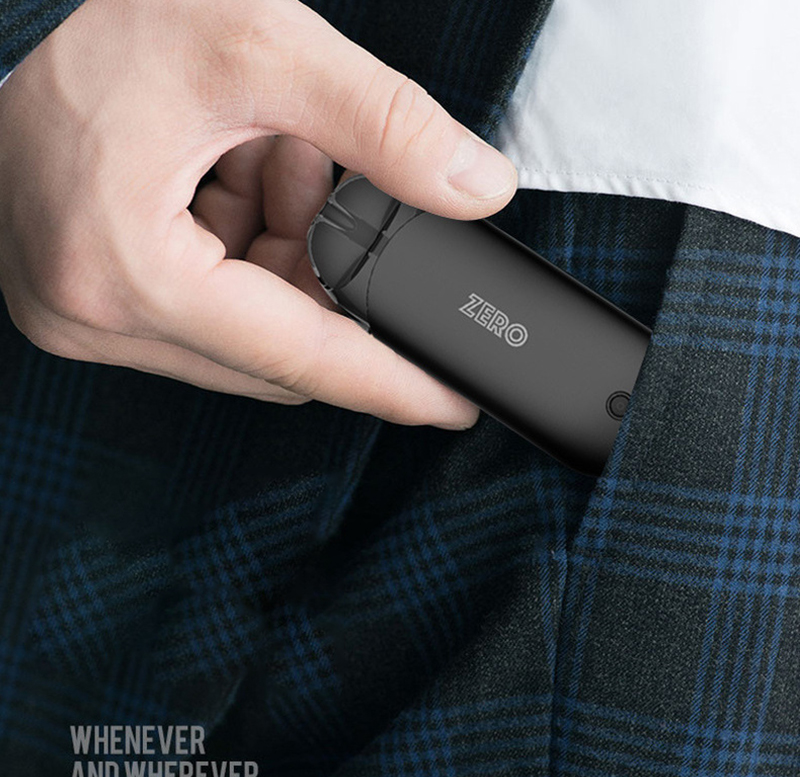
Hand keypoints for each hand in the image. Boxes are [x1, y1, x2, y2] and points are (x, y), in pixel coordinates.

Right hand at [0, 0, 516, 426]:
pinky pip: (212, 314)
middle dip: (328, 274)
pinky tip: (241, 183)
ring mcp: (91, 316)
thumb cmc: (96, 15)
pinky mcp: (96, 303)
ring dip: (288, 258)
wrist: (4, 6)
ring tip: (272, 158)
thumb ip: (383, 124)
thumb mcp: (259, 48)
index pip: (301, 357)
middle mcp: (100, 316)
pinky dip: (249, 256)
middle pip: (277, 347)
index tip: (450, 404)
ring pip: (249, 331)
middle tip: (331, 185)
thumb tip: (474, 189)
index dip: (390, 382)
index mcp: (131, 271)